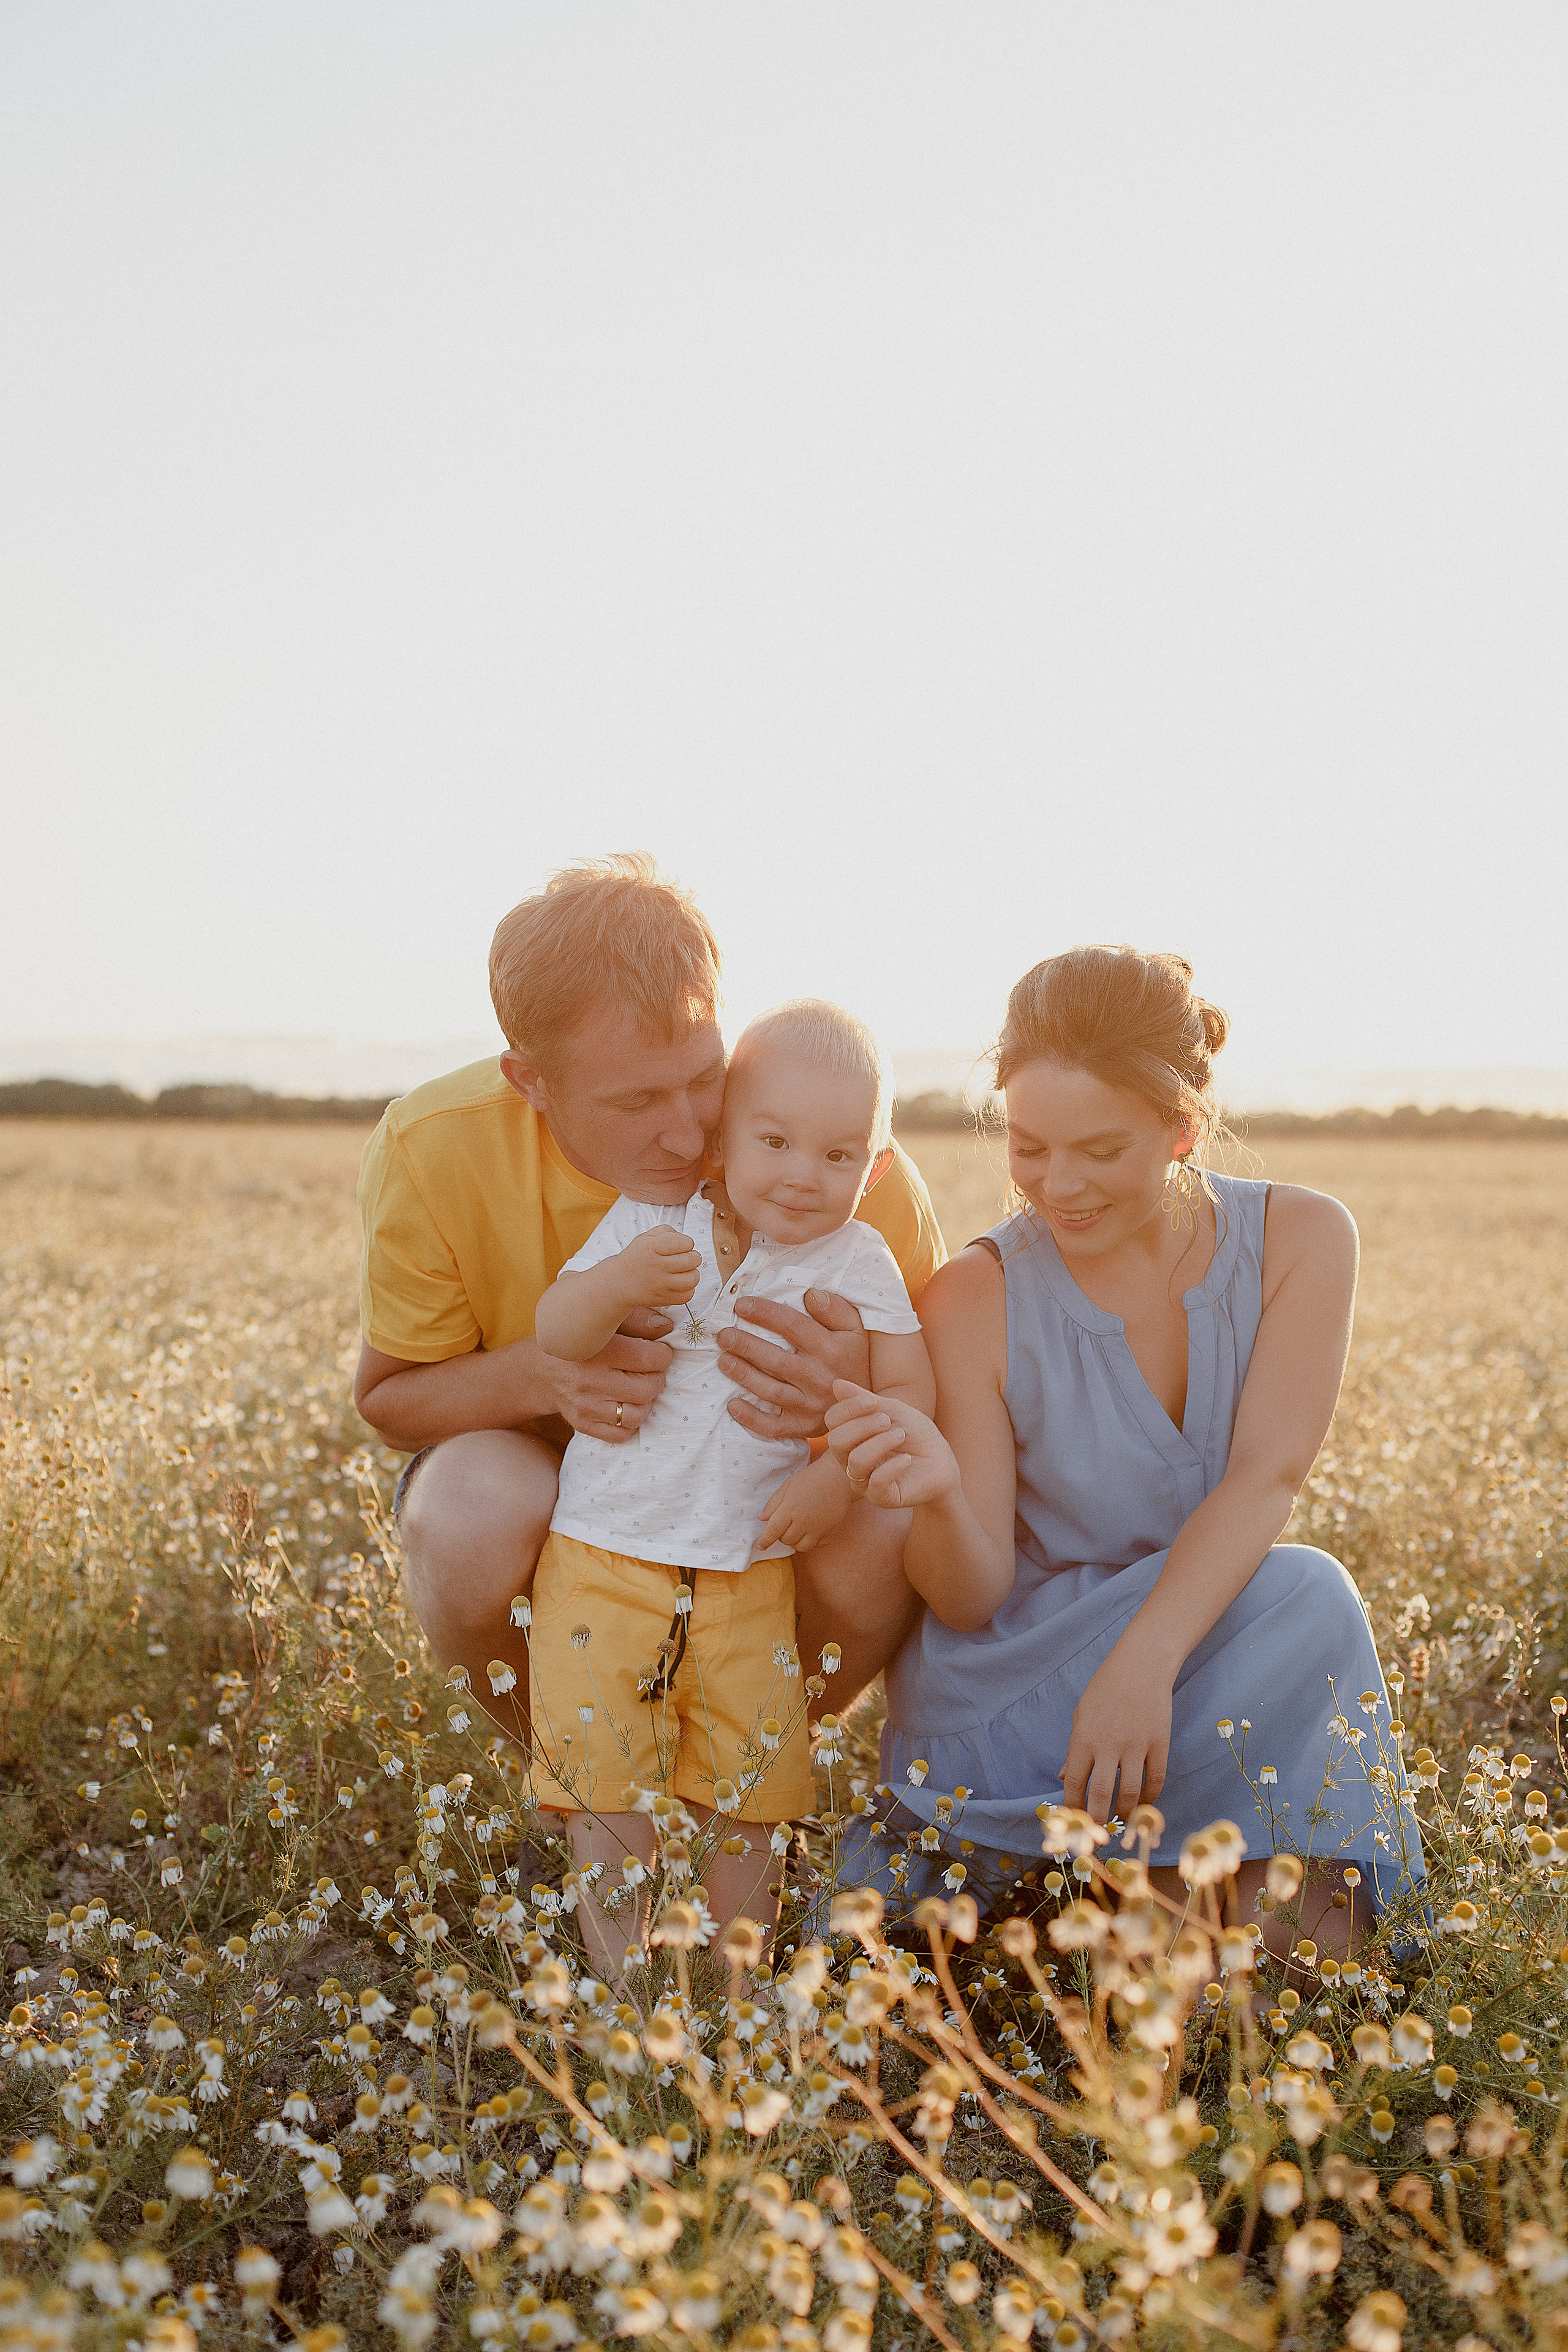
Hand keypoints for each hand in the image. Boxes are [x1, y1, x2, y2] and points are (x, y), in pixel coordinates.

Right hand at [539, 1330, 673, 1442]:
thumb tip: (668, 1326)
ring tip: (638, 1388)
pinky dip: (629, 1422)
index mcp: (596, 1350)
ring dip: (645, 1403)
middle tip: (648, 1371)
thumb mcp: (602, 1322)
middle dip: (656, 1379)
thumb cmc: (579, 1342)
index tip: (658, 1351)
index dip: (663, 1355)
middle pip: (647, 1389)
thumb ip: (637, 1319)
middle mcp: (587, 1380)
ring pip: (637, 1415)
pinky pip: (621, 1434)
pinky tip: (624, 1404)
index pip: (649, 1359)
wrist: (539, 1369)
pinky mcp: (581, 1424)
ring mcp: (583, 1406)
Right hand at [621, 1225, 701, 1308]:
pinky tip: (679, 1283)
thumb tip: (684, 1239)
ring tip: (685, 1271)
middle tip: (687, 1258)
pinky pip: (687, 1295)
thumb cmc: (637, 1257)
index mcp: (653, 1247)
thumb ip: (666, 1231)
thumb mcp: (646, 1237)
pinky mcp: (664, 1299)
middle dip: (693, 1257)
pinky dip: (687, 1289)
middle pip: (692, 1260)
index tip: (683, 1245)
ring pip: (692, 1279)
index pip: (684, 1243)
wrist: (619, 1282)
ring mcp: (661, 1284)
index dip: (688, 1242)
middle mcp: (657, 1266)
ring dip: (692, 1273)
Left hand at [717, 1290, 871, 1441]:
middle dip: (745, 1345)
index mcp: (831, 1350)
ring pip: (770, 1391)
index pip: (792, 1326)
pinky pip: (773, 1427)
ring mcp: (811, 1406)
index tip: (741, 1304)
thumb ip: (834, 1308)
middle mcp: (820, 1378)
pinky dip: (751, 1418)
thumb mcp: (855, 1329)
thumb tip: (809, 1294)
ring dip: (743, 1375)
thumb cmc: (854, 1359)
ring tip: (723, 1360)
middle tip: (723, 1335)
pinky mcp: (803, 1427)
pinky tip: (732, 1404)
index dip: (764, 1313)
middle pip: (776, 1360)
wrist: (869, 1406)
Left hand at [757, 1462, 852, 1554]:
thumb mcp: (788, 1485)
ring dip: (795, 1541)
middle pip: (786, 1540)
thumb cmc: (812, 1478)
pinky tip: (811, 1531)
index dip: (765, 1540)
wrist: (839, 1477)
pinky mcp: (830, 1531)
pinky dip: (812, 1542)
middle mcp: (803, 1522)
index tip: (761, 1545)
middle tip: (785, 1525)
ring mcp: (818, 1528)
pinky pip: (817, 1545)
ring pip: (801, 1547)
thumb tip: (761, 1518)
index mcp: (790, 1509)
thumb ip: (774, 1503)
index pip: (773, 1530)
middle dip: (782, 1536)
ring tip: (797, 1530)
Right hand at [823, 1378, 958, 1510]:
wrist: (941, 1461)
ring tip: (901, 1436)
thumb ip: (865, 1400)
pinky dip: (894, 1466)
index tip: (873, 1401)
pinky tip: (907, 1459)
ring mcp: (863, 1481)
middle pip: (836, 1441)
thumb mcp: (894, 1411)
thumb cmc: (916, 1434)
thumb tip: (836, 1384)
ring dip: (881, 1443)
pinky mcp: (880, 1497)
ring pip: (855, 1461)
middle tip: (888, 1421)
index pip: (832, 1420)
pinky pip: (876, 1482)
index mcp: (851, 1436)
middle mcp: (850, 1459)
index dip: (849, 1408)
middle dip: (863, 1426)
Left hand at [1060, 1646, 1172, 1824]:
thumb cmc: (1106, 1689)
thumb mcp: (1081, 1714)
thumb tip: (1062, 1778)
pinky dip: (1150, 1798)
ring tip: (1120, 1822)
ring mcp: (1136, 1744)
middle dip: (1098, 1821)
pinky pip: (1156, 1780)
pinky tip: (1143, 1804)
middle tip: (1098, 1836)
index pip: (1073, 1782)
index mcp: (1083, 1737)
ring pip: (1130, 1793)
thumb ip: (1074, 1749)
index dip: (1073, 1807)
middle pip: (1101, 1794)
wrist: (1141, 1665)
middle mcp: (1108, 1744)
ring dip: (1124, 1813)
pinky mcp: (1160, 1743)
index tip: (1074, 1821)